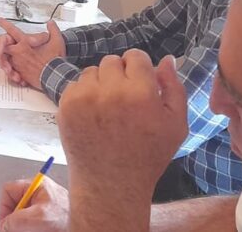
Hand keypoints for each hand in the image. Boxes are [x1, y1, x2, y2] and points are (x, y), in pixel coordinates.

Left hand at [0, 19, 65, 88]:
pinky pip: (10, 70)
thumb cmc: (54, 61)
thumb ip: (53, 30)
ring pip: (4, 58)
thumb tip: (51, 23)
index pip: (12, 30)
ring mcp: (18, 64)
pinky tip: (8, 67)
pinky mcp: (20, 73)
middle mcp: (19, 53)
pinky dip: (8, 68)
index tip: (0, 21)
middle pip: (2, 45)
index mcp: (26, 43)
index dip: (5, 24)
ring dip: (1, 54)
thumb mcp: (57, 42)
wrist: (54, 77)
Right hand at [0, 177, 70, 231]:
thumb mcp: (38, 218)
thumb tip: (5, 225)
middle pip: (14, 206)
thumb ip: (16, 220)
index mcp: (36, 185)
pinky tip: (39, 230)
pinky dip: (32, 229)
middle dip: (14, 221)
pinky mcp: (47, 218)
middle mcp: (38, 194)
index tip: (5, 224)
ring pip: (23, 218)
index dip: (4, 207)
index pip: (8, 190)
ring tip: (33, 230)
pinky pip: (32, 224)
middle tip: (18, 230)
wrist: (86, 226)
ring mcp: (43, 206)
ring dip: (24, 227)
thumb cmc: (70, 218)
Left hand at [57, 51, 186, 208]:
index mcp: (140, 93)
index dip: (139, 69)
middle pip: (112, 61)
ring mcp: (84, 98)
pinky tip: (94, 116)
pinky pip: (76, 85)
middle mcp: (110, 91)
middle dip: (120, 75)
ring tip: (108, 109)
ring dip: (100, 83)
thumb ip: (174, 87)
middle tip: (124, 99)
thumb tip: (166, 60)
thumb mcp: (176, 125)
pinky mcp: (66, 106)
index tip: (139, 84)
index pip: (135, 56)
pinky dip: (84, 95)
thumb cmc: (148, 156)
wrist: (111, 185)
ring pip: (92, 71)